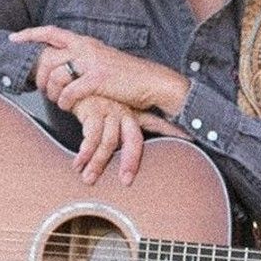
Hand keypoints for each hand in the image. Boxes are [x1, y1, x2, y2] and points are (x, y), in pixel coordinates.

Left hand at [11, 25, 189, 117]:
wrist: (152, 82)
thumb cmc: (128, 76)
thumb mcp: (103, 61)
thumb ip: (83, 61)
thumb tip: (64, 69)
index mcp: (86, 42)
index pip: (52, 32)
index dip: (31, 34)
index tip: (14, 39)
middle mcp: (86, 48)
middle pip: (48, 57)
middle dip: (38, 76)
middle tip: (39, 90)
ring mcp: (92, 63)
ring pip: (56, 75)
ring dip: (51, 91)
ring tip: (56, 101)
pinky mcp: (98, 79)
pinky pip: (70, 92)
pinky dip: (64, 101)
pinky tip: (67, 107)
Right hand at [70, 95, 186, 185]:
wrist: (71, 79)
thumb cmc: (90, 99)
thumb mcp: (108, 112)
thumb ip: (118, 129)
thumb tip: (122, 149)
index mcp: (130, 112)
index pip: (155, 121)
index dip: (171, 129)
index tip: (190, 137)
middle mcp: (122, 112)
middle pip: (133, 140)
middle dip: (130, 162)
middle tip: (126, 180)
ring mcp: (109, 111)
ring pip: (108, 143)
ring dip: (96, 164)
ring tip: (89, 179)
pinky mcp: (92, 111)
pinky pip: (90, 138)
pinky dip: (84, 154)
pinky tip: (78, 164)